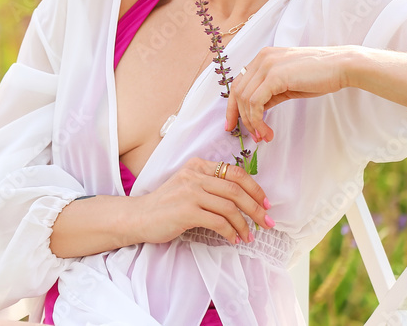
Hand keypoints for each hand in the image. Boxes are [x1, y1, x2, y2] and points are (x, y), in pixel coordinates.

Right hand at [133, 158, 274, 245]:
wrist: (139, 216)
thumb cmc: (166, 205)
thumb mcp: (187, 185)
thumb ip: (209, 185)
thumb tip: (243, 198)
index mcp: (197, 166)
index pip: (235, 172)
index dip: (255, 188)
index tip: (265, 203)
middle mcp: (194, 175)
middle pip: (236, 190)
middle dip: (256, 208)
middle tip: (267, 223)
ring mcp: (190, 192)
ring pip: (230, 207)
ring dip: (245, 225)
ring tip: (249, 236)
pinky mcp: (186, 211)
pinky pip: (218, 222)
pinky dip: (231, 232)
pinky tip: (233, 239)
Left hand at [225, 46, 351, 142]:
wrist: (342, 67)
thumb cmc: (320, 76)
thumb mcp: (288, 84)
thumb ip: (270, 93)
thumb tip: (256, 110)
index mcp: (263, 58)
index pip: (238, 83)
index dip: (233, 106)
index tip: (232, 124)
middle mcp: (261, 58)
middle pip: (237, 92)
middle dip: (240, 117)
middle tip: (252, 136)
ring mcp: (266, 65)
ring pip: (244, 99)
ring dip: (251, 122)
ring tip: (263, 136)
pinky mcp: (274, 76)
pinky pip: (255, 102)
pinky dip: (257, 120)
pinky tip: (266, 130)